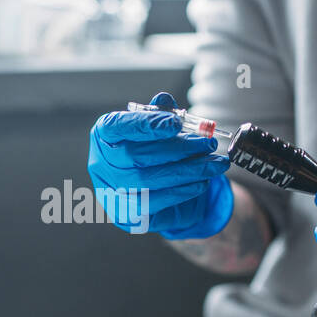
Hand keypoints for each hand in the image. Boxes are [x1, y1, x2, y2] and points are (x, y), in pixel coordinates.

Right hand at [88, 92, 232, 238]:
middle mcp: (101, 165)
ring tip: (215, 163)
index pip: (116, 126)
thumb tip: (165, 101)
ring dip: (188, 170)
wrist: (154, 192)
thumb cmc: (153, 152)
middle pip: (136, 155)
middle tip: (207, 143)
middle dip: (178, 148)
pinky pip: (156, 202)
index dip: (145, 124)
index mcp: (103, 136)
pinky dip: (183, 190)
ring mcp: (111, 193)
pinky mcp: (128, 215)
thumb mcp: (156, 129)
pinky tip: (202, 182)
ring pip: (148, 180)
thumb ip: (159, 114)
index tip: (176, 123)